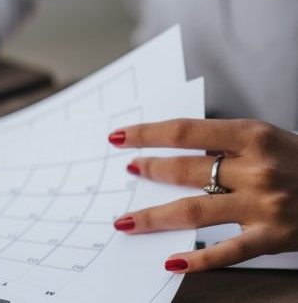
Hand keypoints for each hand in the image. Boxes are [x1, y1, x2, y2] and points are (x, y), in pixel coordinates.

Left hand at [109, 119, 297, 272]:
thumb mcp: (270, 140)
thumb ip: (227, 145)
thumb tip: (176, 152)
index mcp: (253, 136)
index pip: (185, 131)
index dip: (147, 133)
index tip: (118, 136)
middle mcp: (257, 168)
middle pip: (186, 170)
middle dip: (149, 170)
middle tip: (127, 172)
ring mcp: (264, 205)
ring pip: (194, 211)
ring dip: (154, 216)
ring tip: (126, 221)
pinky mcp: (273, 237)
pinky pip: (227, 251)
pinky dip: (197, 259)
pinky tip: (171, 262)